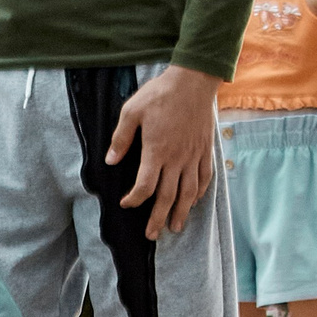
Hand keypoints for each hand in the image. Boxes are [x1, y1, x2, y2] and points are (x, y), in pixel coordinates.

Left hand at [108, 65, 219, 238]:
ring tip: (175, 228)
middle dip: (158, 218)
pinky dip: (200, 193)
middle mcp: (177, 158)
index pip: (145, 185)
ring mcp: (194, 155)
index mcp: (157, 150)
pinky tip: (194, 202)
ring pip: (188, 192)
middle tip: (151, 235)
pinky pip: (205, 177)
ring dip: (181, 212)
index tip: (126, 204)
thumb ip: (121, 138)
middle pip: (168, 196)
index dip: (135, 199)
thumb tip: (110, 161)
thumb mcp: (131, 111)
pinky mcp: (205, 150)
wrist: (193, 81)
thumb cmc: (160, 94)